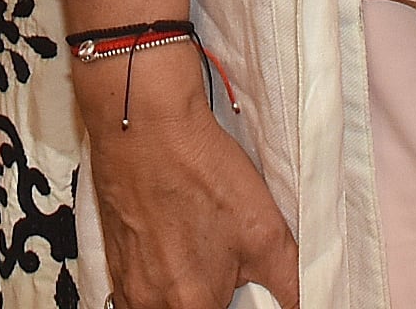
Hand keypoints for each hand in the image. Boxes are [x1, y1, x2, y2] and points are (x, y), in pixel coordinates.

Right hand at [72, 45, 295, 308]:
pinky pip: (142, 287)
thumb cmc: (199, 169)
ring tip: (200, 249)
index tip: (240, 284)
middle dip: (215, 295)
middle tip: (226, 262)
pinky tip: (175, 238)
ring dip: (186, 288)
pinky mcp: (114, 260)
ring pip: (165, 304)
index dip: (236, 302)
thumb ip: (289, 282)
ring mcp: (127, 283)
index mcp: (192, 303)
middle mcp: (152, 302)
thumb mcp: (265, 230)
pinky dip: (162, 273)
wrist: (144, 125)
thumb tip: (301, 302)